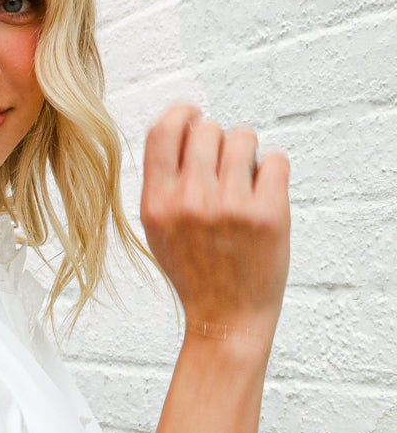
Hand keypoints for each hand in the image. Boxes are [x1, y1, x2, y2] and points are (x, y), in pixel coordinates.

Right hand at [140, 104, 290, 347]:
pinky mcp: (267, 214)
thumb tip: (184, 124)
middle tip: (224, 173)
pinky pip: (276, 160)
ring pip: (244, 138)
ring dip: (248, 156)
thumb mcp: (158, 229)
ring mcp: (230, 207)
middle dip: (220, 143)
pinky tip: (263, 198)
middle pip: (209, 128)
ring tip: (244, 186)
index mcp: (157, 203)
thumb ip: (164, 181)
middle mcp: (190, 202)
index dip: (183, 114)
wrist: (226, 317)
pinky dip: (273, 173)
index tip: (195, 118)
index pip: (164, 129)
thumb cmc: (195, 271)